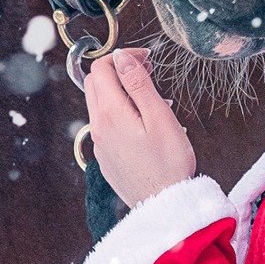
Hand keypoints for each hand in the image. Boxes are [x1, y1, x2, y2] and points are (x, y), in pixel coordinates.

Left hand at [84, 48, 196, 209]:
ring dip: (119, 90)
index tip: (146, 59)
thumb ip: (139, 84)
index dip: (123, 56)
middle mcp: (98, 127)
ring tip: (150, 96)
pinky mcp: (105, 157)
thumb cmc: (169, 164)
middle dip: (118, 69)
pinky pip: (105, 124)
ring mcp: (99, 143)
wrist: (164, 207)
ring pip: (98, 103)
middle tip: (147, 71)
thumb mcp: (159, 117)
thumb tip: (122, 58)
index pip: (102, 68)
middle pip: (95, 83)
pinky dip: (119, 111)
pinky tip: (143, 122)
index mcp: (110, 113)